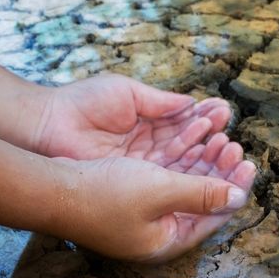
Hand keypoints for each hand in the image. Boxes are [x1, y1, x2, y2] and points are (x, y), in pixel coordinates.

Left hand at [34, 73, 232, 165]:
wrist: (47, 126)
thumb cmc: (82, 104)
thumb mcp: (127, 94)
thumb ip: (161, 102)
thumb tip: (192, 104)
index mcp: (148, 123)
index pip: (185, 124)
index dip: (205, 120)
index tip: (224, 113)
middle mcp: (149, 148)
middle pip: (189, 148)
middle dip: (212, 142)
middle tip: (231, 137)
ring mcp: (142, 168)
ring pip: (183, 165)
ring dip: (206, 158)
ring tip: (225, 147)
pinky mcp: (134, 183)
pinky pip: (167, 180)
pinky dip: (188, 173)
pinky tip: (206, 164)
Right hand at [55, 138, 256, 261]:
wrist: (49, 188)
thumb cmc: (103, 194)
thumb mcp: (160, 191)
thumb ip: (202, 194)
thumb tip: (239, 198)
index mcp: (168, 240)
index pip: (214, 216)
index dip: (235, 188)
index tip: (250, 164)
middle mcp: (159, 231)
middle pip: (202, 200)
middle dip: (220, 171)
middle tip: (235, 146)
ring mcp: (144, 216)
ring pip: (185, 185)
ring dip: (202, 161)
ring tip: (219, 137)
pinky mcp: (130, 197)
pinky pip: (166, 176)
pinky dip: (181, 159)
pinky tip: (192, 138)